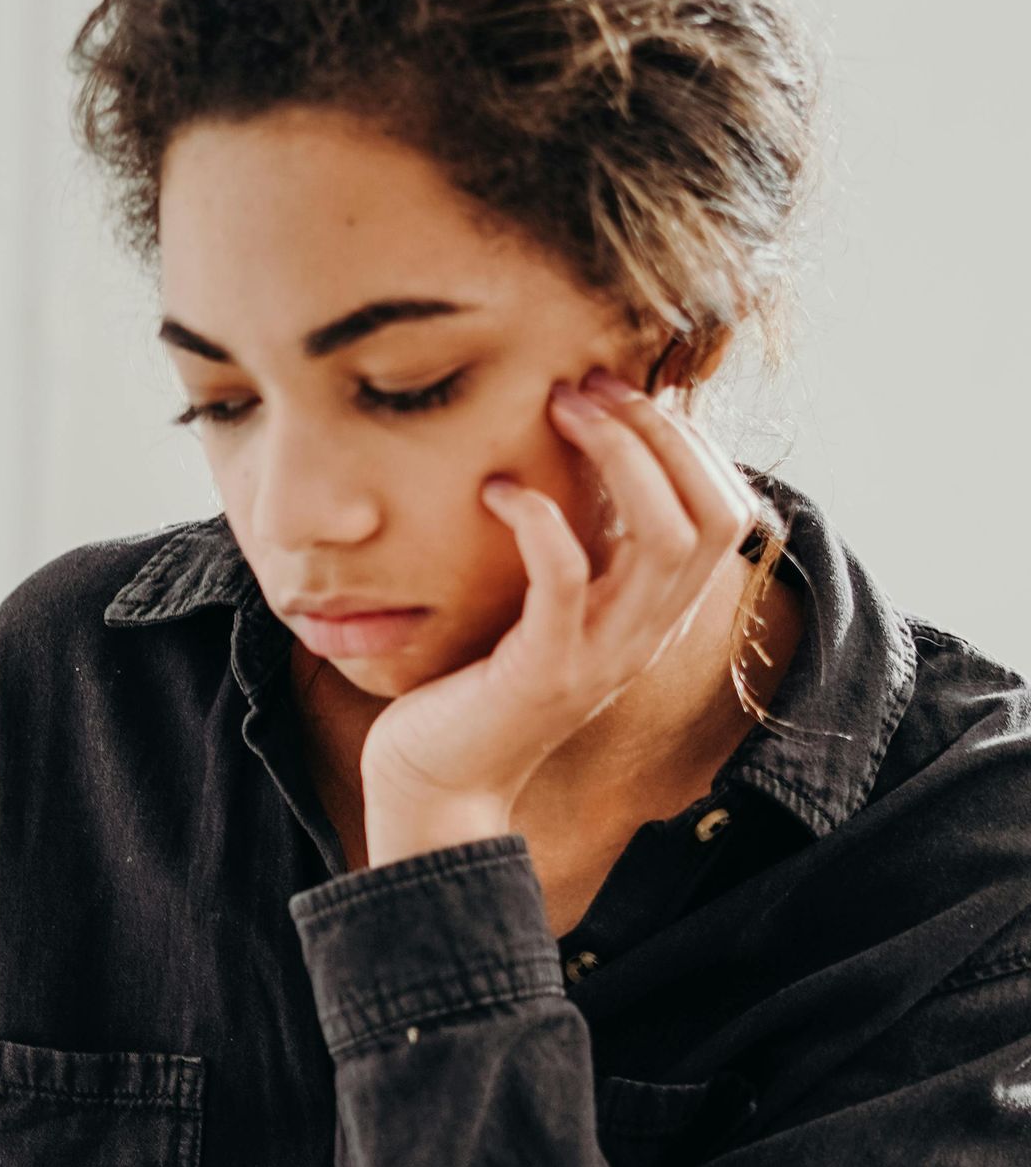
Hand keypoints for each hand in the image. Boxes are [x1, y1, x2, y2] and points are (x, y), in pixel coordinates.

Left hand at [359, 368, 761, 862]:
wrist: (438, 782)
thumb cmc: (480, 683)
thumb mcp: (555, 609)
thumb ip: (589, 552)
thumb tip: (590, 454)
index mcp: (659, 614)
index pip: (729, 511)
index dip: (691, 440)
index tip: (625, 392)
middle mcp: (647, 633)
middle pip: (711, 511)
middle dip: (661, 429)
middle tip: (590, 383)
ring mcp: (603, 655)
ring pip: (663, 535)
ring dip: (618, 454)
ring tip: (559, 407)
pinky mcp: (544, 669)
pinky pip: (565, 576)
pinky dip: (540, 518)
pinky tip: (499, 490)